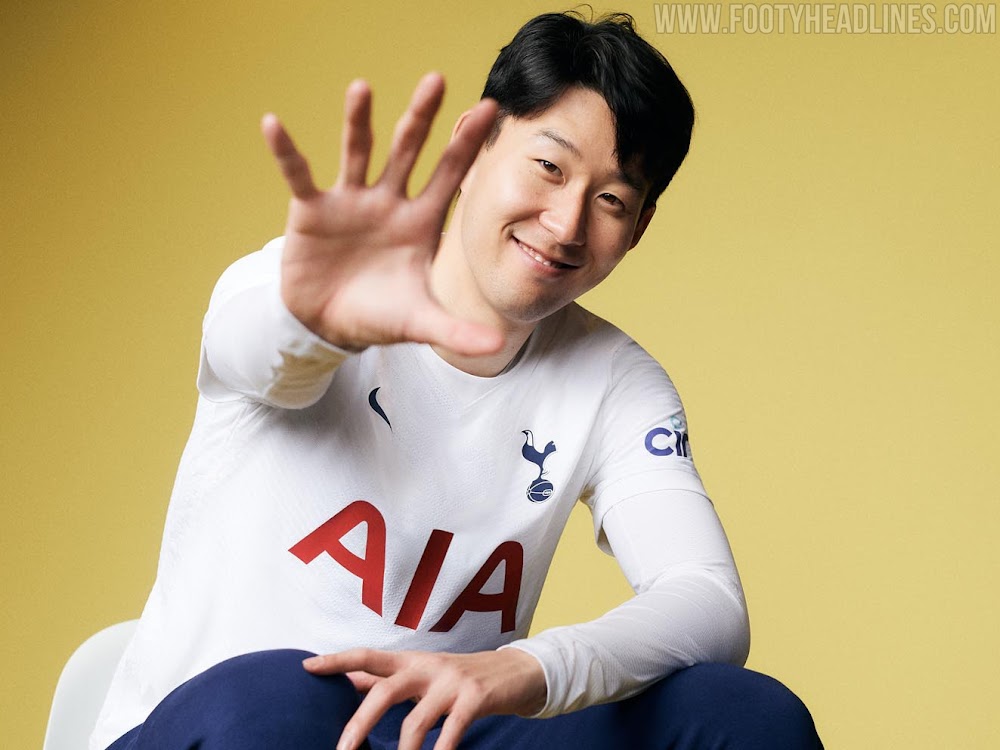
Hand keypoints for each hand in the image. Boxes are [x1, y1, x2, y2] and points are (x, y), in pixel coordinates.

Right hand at [261, 73, 502, 354]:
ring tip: (361, 88)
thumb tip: (495, 346)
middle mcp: (388, 203)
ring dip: (359, 122)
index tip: (489, 109)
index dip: (466, 146)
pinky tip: (273, 125)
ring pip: (358, 153)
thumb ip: (455, 330)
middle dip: (421, 119)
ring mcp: (351, 202)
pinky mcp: (312, 210)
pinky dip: (286, 152)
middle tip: (437, 80)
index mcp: (420, 222)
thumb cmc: (380, 316)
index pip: (449, 177)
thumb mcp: (419, 322)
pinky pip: (298, 175)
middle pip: (408, 152)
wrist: (328, 325)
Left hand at [303, 647, 546, 749]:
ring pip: (416, 720)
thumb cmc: (459, 677)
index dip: (337, 660)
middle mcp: (427, 667)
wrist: (516, 671)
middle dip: (359, 723)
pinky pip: (451, 731)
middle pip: (384, 691)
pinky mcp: (475, 698)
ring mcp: (452, 682)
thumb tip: (347, 679)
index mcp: (411, 661)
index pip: (367, 656)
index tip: (306, 667)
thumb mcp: (423, 673)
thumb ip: (387, 678)